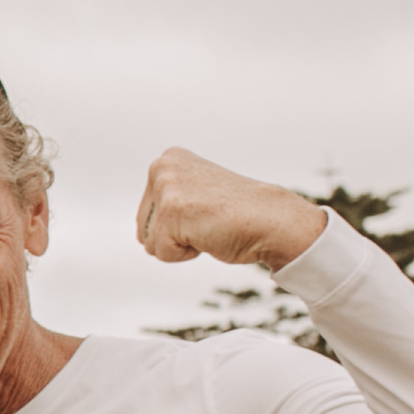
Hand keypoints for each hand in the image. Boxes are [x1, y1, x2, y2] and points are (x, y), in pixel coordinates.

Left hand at [135, 149, 327, 272]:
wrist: (272, 220)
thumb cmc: (238, 213)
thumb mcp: (196, 196)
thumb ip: (168, 206)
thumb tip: (141, 238)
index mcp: (168, 159)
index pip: (147, 213)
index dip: (178, 224)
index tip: (206, 210)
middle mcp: (163, 167)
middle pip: (144, 228)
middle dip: (175, 235)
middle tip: (208, 219)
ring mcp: (166, 187)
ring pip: (151, 242)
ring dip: (180, 245)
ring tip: (208, 225)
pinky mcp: (171, 210)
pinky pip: (163, 253)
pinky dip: (186, 254)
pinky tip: (209, 234)